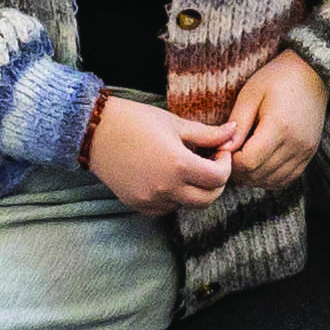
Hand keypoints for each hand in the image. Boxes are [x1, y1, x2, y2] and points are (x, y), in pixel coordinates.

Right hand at [86, 96, 233, 211]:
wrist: (94, 131)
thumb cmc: (135, 121)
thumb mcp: (175, 123)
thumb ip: (208, 134)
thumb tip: (235, 131)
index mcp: (178, 165)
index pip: (219, 178)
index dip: (226, 164)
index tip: (220, 151)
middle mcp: (166, 188)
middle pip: (208, 199)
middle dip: (216, 182)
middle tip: (210, 163)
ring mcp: (151, 200)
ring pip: (188, 205)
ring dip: (196, 190)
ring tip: (188, 169)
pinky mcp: (138, 205)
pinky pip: (167, 208)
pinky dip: (175, 198)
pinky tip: (169, 178)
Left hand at [190, 53, 329, 193]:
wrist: (312, 73)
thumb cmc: (276, 78)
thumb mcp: (250, 94)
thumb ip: (237, 124)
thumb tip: (223, 150)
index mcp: (279, 127)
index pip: (248, 162)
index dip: (230, 161)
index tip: (222, 149)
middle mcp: (295, 144)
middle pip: (258, 175)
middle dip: (238, 171)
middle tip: (227, 156)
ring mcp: (305, 152)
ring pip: (271, 181)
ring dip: (252, 177)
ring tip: (241, 160)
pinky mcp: (309, 155)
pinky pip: (285, 179)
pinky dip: (268, 178)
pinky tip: (259, 165)